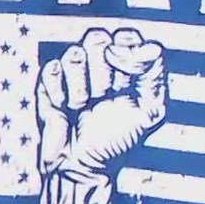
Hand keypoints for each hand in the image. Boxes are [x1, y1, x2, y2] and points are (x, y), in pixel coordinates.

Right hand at [35, 28, 166, 177]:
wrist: (82, 168)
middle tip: (104, 97)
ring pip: (74, 54)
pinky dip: (60, 92)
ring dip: (81, 87)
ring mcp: (73, 73)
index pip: (126, 36)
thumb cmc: (117, 144)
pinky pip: (52, 70)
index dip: (126, 49)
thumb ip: (155, 76)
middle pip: (98, 38)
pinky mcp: (49, 83)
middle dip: (102, 73)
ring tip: (84, 108)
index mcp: (126, 67)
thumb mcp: (150, 112)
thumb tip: (149, 48)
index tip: (126, 74)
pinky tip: (67, 108)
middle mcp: (99, 65)